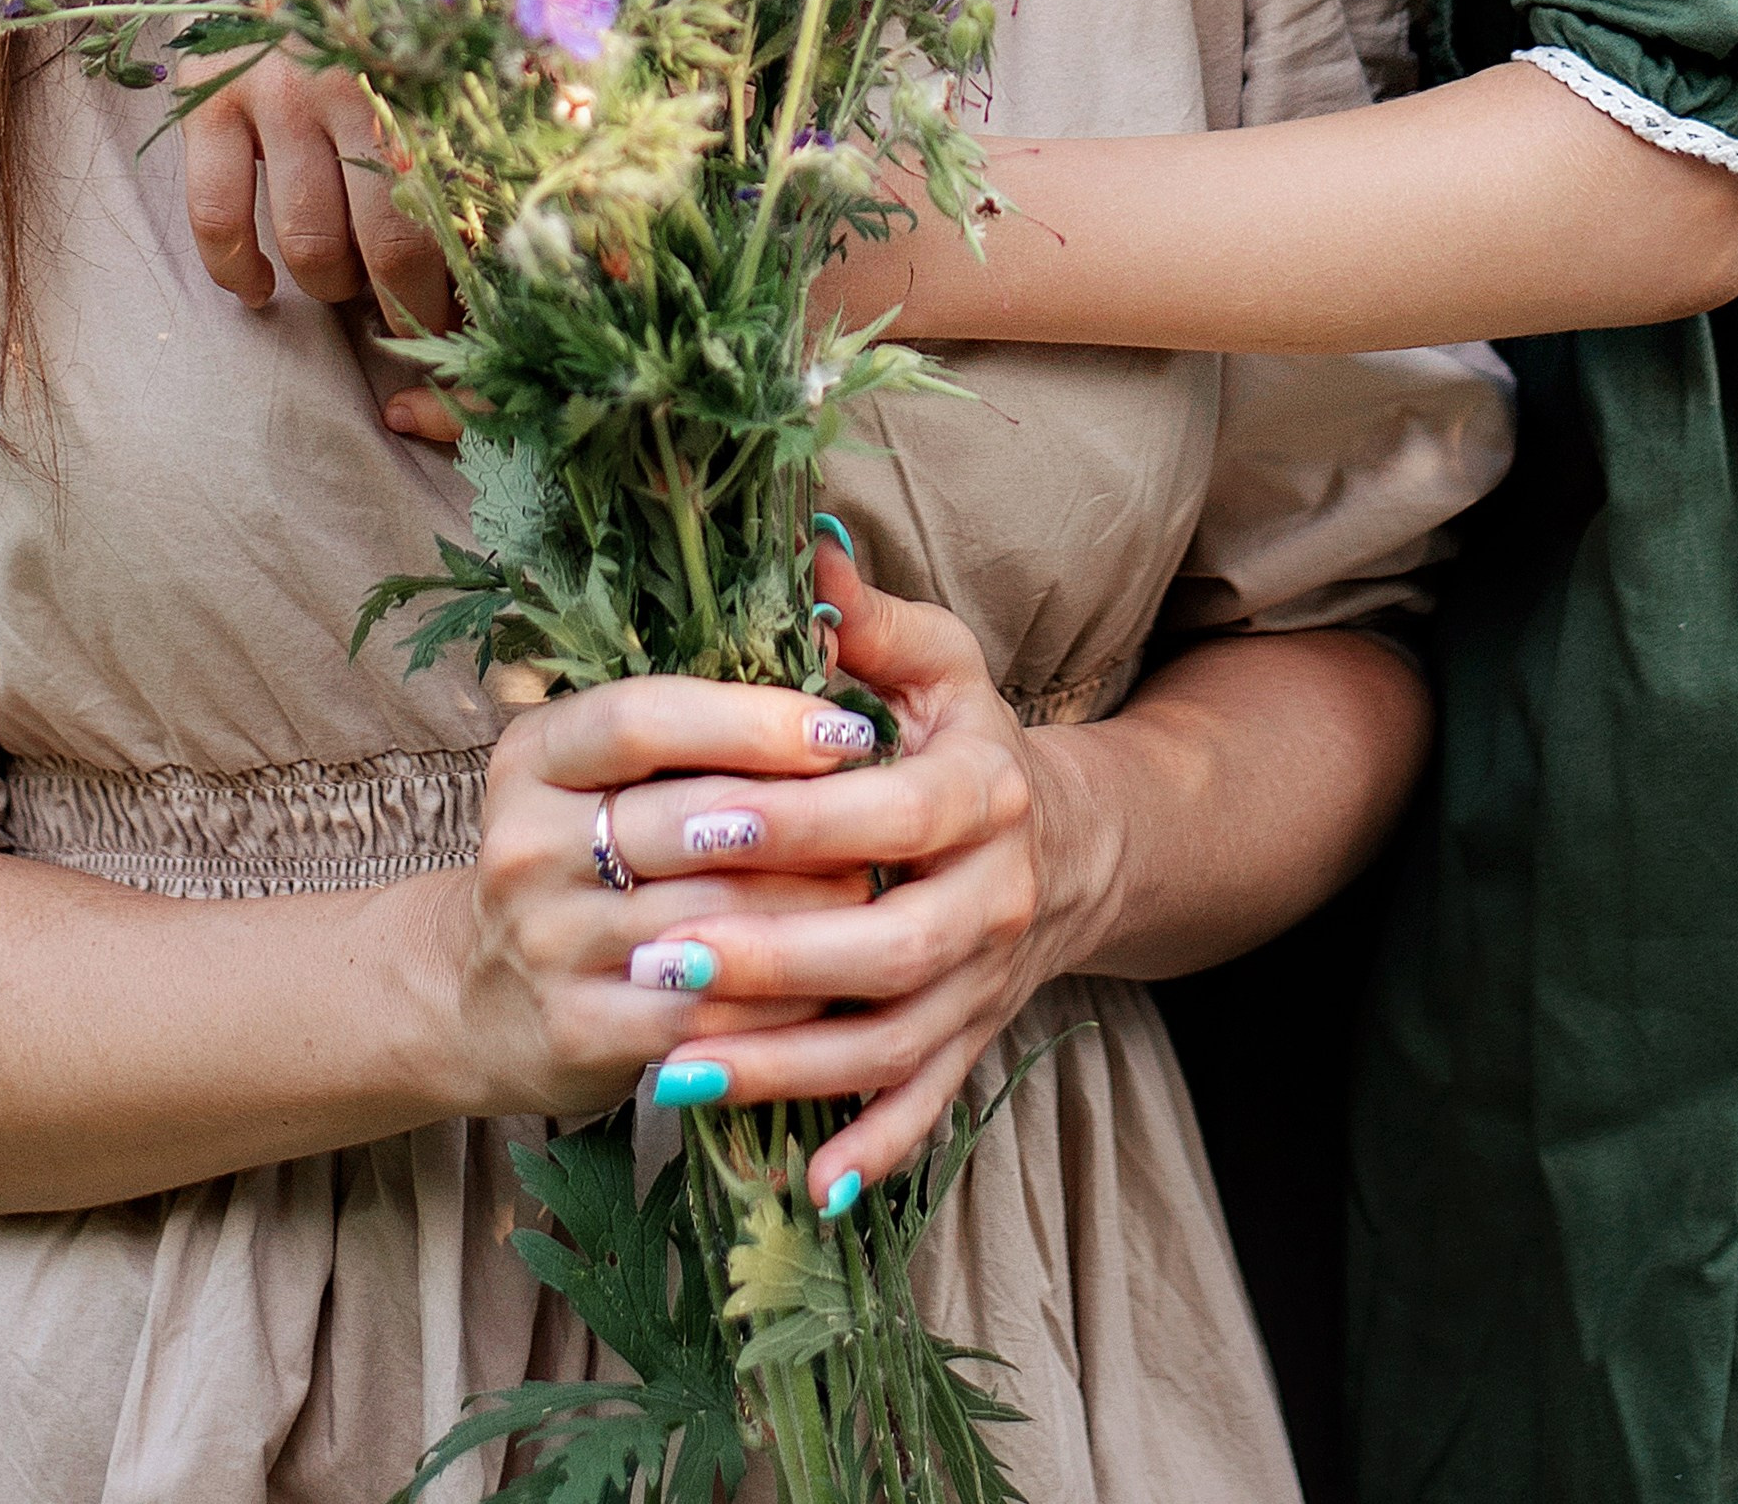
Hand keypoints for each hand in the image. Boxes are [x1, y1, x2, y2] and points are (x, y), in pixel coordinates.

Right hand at [177, 48, 453, 333]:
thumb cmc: (378, 24)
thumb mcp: (435, 63)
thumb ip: (467, 137)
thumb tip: (499, 250)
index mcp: (429, 83)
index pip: (459, 215)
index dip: (462, 288)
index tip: (462, 323)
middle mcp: (357, 84)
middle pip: (390, 241)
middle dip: (404, 306)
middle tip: (407, 321)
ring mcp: (278, 90)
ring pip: (309, 240)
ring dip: (329, 285)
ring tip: (339, 283)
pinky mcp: (209, 96)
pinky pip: (218, 216)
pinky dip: (237, 271)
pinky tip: (260, 288)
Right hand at [447, 672, 879, 1121]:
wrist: (483, 997)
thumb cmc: (586, 857)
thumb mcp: (604, 771)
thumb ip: (698, 712)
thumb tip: (830, 622)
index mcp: (535, 755)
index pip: (643, 718)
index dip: (753, 722)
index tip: (847, 732)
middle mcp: (527, 842)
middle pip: (690, 821)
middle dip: (806, 824)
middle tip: (895, 822)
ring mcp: (545, 940)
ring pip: (712, 922)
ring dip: (812, 913)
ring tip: (881, 897)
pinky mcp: (574, 1029)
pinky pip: (705, 1014)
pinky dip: (781, 1003)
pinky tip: (836, 986)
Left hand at [579, 535, 1103, 1205]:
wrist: (1076, 844)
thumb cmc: (972, 739)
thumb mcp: (940, 663)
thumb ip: (868, 618)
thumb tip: (805, 551)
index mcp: (983, 790)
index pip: (891, 812)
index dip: (798, 821)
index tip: (695, 821)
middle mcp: (996, 895)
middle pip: (891, 946)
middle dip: (775, 957)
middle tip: (661, 956)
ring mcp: (988, 983)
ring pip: (893, 1042)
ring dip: (787, 1067)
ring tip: (675, 1071)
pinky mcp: (976, 1042)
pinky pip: (927, 1107)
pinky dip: (873, 1149)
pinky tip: (802, 1186)